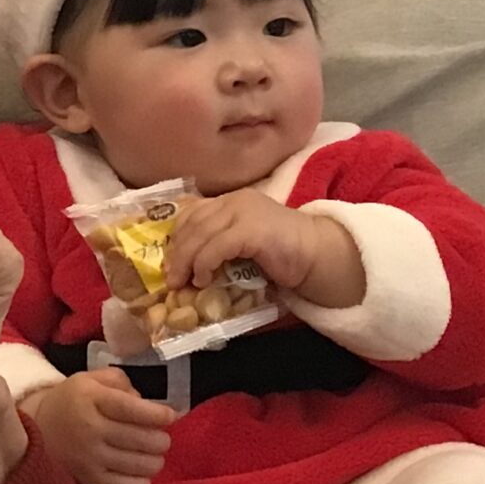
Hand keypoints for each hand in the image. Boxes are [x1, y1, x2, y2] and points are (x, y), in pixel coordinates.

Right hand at [20, 370, 173, 483]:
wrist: (37, 428)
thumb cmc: (71, 401)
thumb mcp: (90, 379)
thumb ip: (120, 382)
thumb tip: (144, 400)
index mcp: (91, 399)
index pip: (132, 409)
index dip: (157, 415)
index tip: (170, 416)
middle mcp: (90, 428)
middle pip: (141, 439)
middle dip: (161, 440)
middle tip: (162, 439)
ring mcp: (89, 457)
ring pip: (138, 464)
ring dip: (155, 461)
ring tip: (154, 456)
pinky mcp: (89, 479)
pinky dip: (142, 483)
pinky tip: (142, 474)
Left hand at [166, 190, 361, 306]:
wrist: (317, 255)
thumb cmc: (279, 255)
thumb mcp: (242, 245)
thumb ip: (218, 244)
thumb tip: (184, 268)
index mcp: (230, 201)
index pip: (191, 213)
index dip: (175, 237)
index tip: (168, 261)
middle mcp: (234, 201)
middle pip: (192, 223)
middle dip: (176, 252)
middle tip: (170, 278)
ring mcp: (244, 212)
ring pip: (200, 234)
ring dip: (186, 261)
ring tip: (182, 283)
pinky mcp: (252, 229)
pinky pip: (217, 246)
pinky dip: (204, 264)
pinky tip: (203, 279)